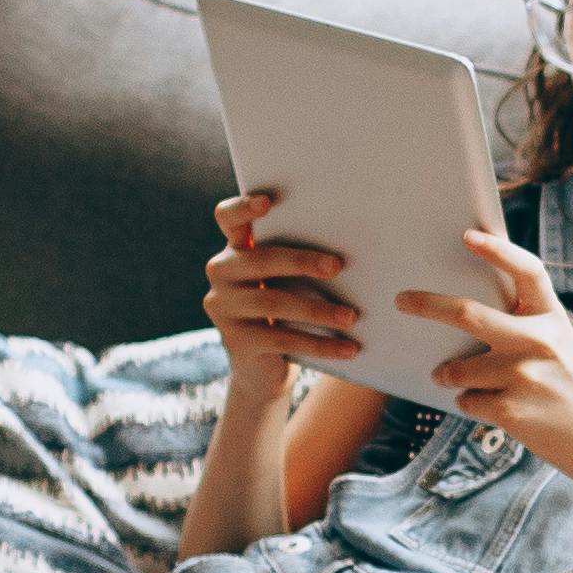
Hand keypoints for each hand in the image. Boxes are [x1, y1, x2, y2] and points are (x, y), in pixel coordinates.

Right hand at [201, 190, 358, 383]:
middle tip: (337, 266)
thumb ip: (297, 261)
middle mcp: (221, 274)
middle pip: (260, 260)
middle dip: (301, 261)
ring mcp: (224, 308)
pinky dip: (320, 345)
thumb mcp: (287, 283)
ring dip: (319, 310)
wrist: (262, 370)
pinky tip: (348, 348)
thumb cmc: (283, 314)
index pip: (227, 218)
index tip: (267, 202)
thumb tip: (345, 253)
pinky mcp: (236, 342)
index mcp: (234, 250)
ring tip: (351, 316)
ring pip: (273, 302)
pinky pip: (282, 340)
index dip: (243, 207)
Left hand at [395, 229, 572, 481]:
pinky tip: (494, 407)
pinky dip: (470, 403)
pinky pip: (466, 400)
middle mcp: (539, 341)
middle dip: (427, 305)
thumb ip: (526, 325)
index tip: (468, 235)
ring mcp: (524, 375)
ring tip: (451, 377)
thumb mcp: (560, 346)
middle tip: (401, 300)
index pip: (527, 271)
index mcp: (553, 319)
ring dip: (446, 374)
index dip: (498, 250)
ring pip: (456, 368)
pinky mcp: (510, 409)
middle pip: (467, 315)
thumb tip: (465, 312)